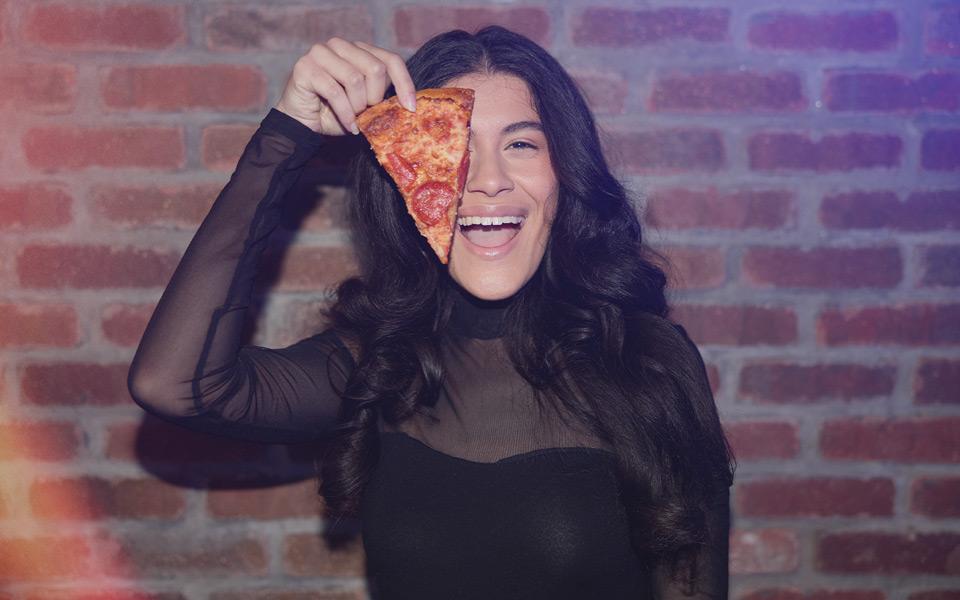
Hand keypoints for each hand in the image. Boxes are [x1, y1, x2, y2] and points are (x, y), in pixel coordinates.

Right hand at [273, 38, 416, 135]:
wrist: (302, 123)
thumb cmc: (335, 113)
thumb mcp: (365, 104)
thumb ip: (382, 96)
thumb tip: (410, 103)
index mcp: (359, 50)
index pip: (390, 60)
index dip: (404, 84)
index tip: (411, 108)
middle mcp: (340, 45)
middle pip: (375, 68)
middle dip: (374, 98)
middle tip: (367, 114)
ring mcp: (320, 52)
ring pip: (355, 79)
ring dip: (357, 107)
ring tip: (354, 119)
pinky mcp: (305, 67)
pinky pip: (335, 91)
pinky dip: (345, 113)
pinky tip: (348, 125)